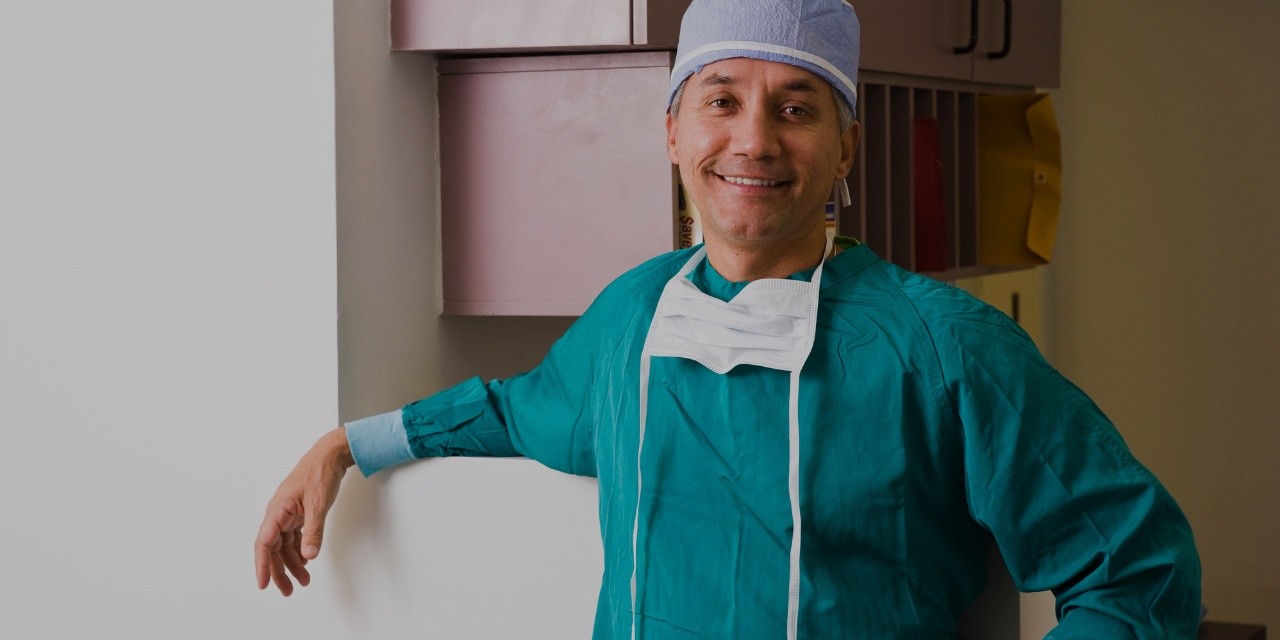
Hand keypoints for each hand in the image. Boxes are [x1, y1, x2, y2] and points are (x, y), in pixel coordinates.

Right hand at [254, 426, 354, 595]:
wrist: (331, 455)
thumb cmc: (320, 473)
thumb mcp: (318, 504)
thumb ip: (313, 532)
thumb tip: (308, 556)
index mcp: (277, 510)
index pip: (263, 543)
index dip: (262, 565)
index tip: (263, 584)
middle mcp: (278, 514)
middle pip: (272, 549)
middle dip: (279, 571)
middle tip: (288, 591)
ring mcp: (288, 514)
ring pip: (284, 545)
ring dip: (292, 564)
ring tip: (303, 581)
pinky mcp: (298, 513)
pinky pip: (294, 537)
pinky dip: (299, 551)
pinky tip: (306, 562)